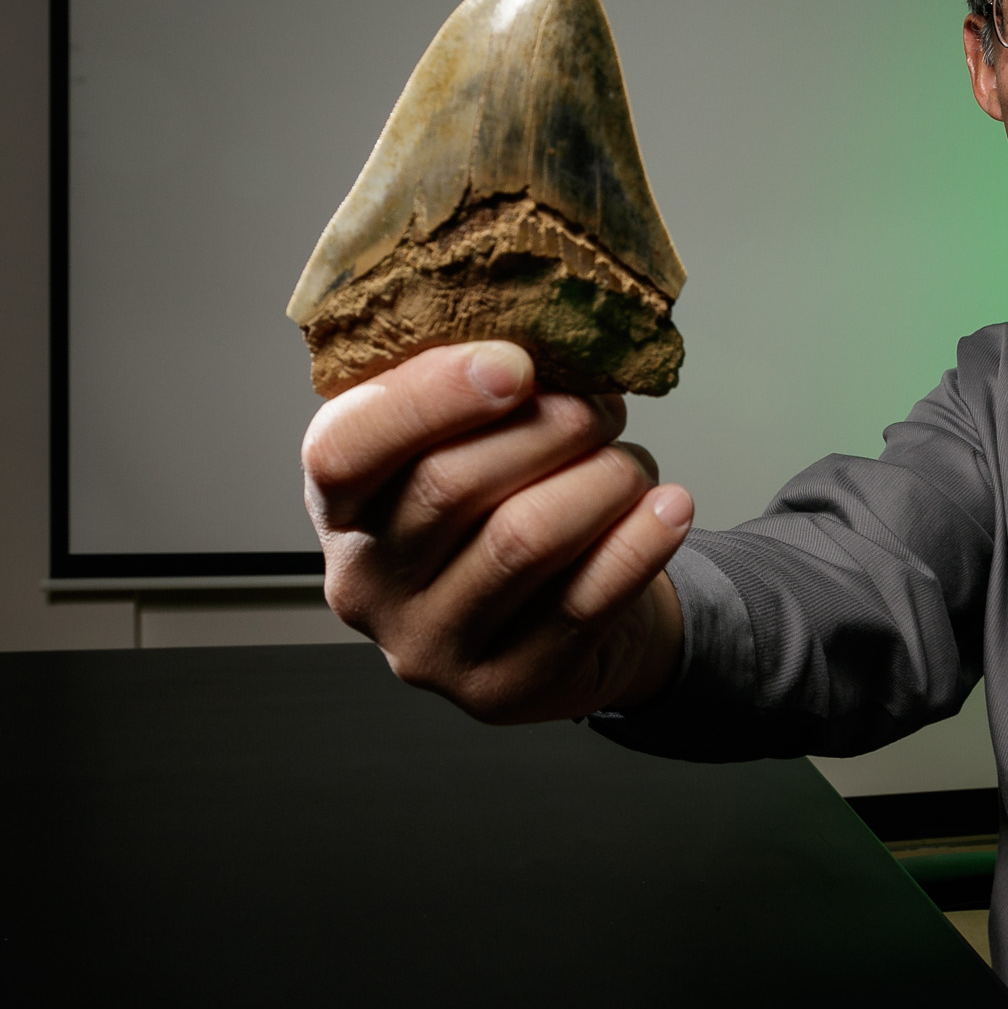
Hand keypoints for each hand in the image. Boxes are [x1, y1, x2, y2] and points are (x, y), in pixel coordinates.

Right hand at [301, 341, 690, 722]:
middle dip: (545, 427)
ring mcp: (429, 648)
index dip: (429, 397)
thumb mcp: (456, 448)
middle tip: (599, 406)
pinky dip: (638, 543)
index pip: (344, 448)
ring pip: (523, 540)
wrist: (550, 624)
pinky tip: (669, 506)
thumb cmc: (502, 509)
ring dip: (599, 481)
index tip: (515, 362)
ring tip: (631, 462)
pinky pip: (582, 603)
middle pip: (450, 484)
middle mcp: (364, 585)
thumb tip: (543, 320)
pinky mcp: (503, 688)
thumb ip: (468, 390)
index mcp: (338, 507)